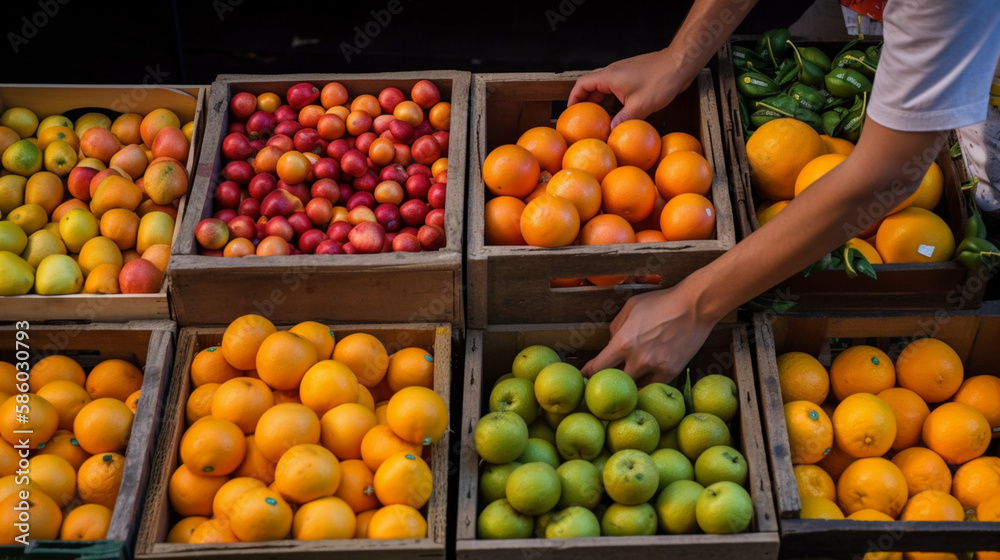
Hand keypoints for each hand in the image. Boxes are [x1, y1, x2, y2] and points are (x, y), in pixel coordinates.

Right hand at [568, 49, 689, 127]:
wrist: (680, 63)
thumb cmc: (660, 81)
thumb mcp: (639, 107)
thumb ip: (622, 120)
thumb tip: (610, 133)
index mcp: (609, 77)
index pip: (582, 85)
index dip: (573, 98)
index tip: (571, 112)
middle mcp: (613, 72)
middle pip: (591, 85)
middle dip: (585, 102)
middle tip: (583, 118)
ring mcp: (623, 72)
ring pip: (604, 86)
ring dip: (599, 101)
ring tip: (598, 118)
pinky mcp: (633, 75)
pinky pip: (616, 87)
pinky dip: (612, 98)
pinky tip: (618, 111)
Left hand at [579, 284, 715, 384]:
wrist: (694, 306)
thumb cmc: (661, 303)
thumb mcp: (631, 308)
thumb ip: (616, 328)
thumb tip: (611, 344)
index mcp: (623, 342)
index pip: (597, 367)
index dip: (588, 374)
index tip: (584, 377)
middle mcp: (638, 359)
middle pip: (614, 382)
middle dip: (607, 381)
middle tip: (603, 382)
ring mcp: (656, 368)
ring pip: (634, 388)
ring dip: (628, 386)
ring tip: (624, 385)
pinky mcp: (671, 372)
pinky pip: (653, 386)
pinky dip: (646, 385)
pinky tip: (642, 382)